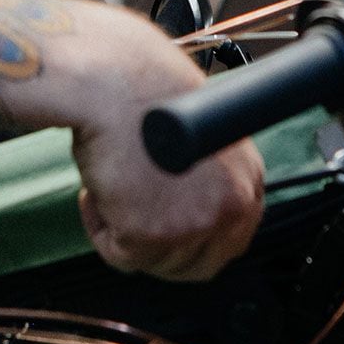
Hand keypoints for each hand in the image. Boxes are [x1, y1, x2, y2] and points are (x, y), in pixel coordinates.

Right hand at [67, 8, 265, 280]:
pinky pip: (119, 254)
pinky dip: (100, 227)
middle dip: (161, 248)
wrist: (113, 80)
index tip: (168, 231)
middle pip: (198, 263)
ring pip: (155, 262)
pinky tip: (96, 191)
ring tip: (110, 189)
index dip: (193, 239)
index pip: (232, 237)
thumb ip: (205, 173)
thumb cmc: (146, 93)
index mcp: (246, 178)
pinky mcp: (152, 234)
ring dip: (126, 232)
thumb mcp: (197, 135)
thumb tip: (184, 200)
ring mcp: (194, 223)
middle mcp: (231, 206)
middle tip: (130, 220)